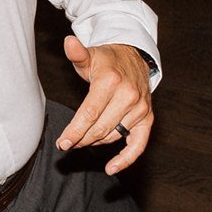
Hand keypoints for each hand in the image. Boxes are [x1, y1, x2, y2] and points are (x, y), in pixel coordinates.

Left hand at [55, 38, 152, 175]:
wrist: (134, 58)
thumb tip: (68, 43)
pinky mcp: (148, 118)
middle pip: (100, 128)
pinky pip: (138, 144)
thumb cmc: (107, 61)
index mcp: (111, 81)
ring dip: (95, 142)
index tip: (63, 143)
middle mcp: (128, 95)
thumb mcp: (90, 56)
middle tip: (68, 143)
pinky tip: (111, 168)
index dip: (75, 131)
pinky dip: (126, 159)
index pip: (90, 113)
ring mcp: (140, 108)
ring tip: (83, 139)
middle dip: (81, 138)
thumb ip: (77, 54)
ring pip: (113, 135)